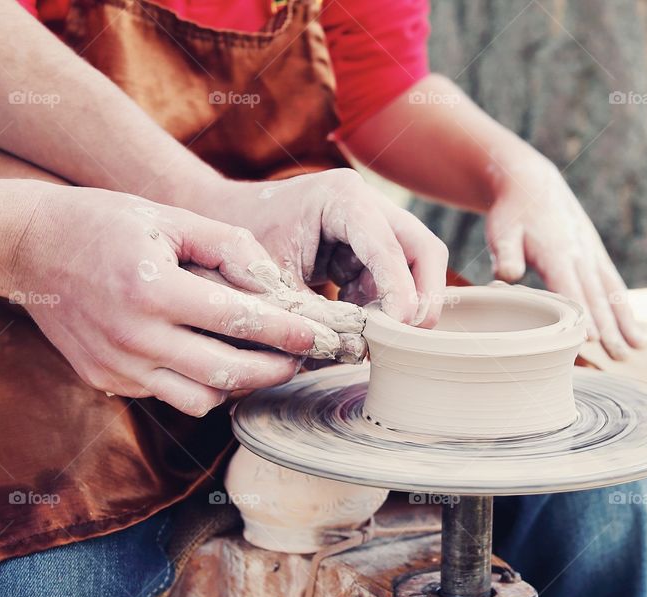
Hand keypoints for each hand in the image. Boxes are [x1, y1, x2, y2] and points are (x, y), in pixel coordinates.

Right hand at [10, 185, 332, 415]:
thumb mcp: (170, 218)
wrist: (27, 246)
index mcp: (154, 290)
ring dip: (239, 386)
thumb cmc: (105, 223)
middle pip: (228, 374)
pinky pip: (169, 397)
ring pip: (202, 400)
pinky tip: (212, 359)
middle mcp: (135, 337)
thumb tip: (275, 284)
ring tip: (260, 361)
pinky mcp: (106, 380)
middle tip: (301, 358)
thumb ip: (230, 246)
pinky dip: (200, 385)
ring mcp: (118, 366)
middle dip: (276, 370)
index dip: (287, 333)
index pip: (240, 322)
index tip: (320, 337)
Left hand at [193, 168, 448, 326]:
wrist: (222, 221)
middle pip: (424, 250)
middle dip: (423, 296)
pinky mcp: (367, 248)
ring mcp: (373, 225)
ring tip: (374, 337)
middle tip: (409, 338)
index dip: (400, 289)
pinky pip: (393, 280)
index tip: (400, 326)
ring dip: (403, 305)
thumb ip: (309, 312)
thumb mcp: (271, 278)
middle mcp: (368, 204)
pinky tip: (359, 327)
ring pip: (416, 267)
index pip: (388, 246)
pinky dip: (383, 307)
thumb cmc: (241, 242)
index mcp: (342, 197)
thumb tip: (349, 350)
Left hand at [485, 153, 646, 358]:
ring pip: (612, 293)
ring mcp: (592, 256)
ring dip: (626, 322)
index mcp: (556, 252)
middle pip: (596, 298)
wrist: (533, 184)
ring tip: (639, 348)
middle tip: (620, 358)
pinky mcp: (596, 257)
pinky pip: (614, 285)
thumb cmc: (512, 214)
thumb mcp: (500, 230)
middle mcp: (580, 256)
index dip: (582, 314)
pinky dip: (626, 308)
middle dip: (610, 329)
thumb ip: (505, 253)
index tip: (594, 339)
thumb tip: (507, 275)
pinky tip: (637, 331)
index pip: (571, 289)